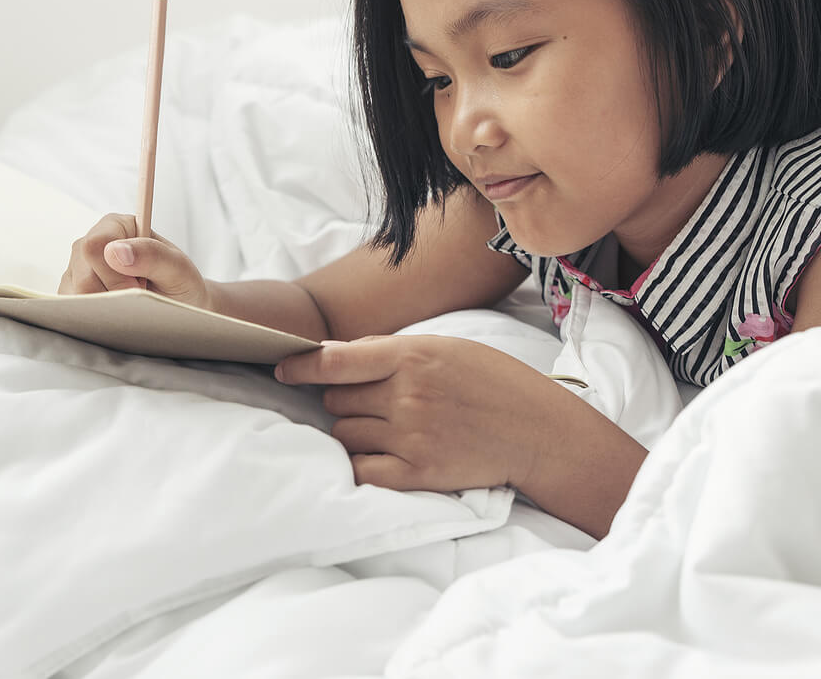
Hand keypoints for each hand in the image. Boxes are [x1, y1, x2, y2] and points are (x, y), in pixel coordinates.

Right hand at [58, 212, 212, 308]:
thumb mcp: (178, 268)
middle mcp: (92, 243)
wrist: (178, 304)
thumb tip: (115, 251)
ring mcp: (78, 268)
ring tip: (129, 301)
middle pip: (82, 274)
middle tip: (137, 296)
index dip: (113, 273)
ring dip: (105, 306)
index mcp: (116, 226)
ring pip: (75, 293)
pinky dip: (95, 315)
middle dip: (112, 293)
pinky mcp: (73, 290)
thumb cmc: (179, 282)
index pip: (94, 245)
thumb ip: (153, 255)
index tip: (137, 286)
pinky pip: (73, 307)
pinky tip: (116, 310)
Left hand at [273, 335, 564, 493]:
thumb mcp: (448, 347)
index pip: (335, 361)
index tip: (282, 369)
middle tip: (371, 402)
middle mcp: (408, 395)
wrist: (538, 432)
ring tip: (387, 427)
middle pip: (336, 400)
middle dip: (344, 399)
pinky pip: (361, 470)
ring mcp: (411, 437)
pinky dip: (362, 462)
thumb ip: (395, 351)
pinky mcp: (418, 475)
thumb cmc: (494, 383)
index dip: (300, 365)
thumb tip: (339, 358)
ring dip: (355, 430)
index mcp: (414, 356)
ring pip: (345, 434)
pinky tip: (382, 454)